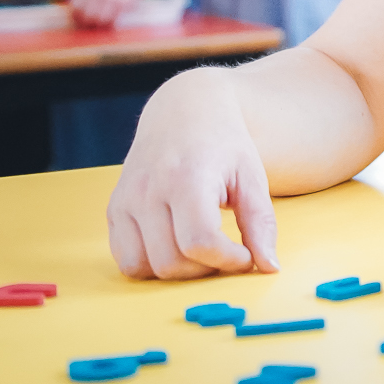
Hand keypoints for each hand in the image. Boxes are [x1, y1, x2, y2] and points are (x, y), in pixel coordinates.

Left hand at [68, 0, 152, 28]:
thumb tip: (83, 8)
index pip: (75, 6)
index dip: (76, 16)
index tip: (80, 21)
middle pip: (85, 15)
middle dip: (87, 23)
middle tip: (93, 26)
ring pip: (97, 20)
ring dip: (100, 25)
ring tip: (105, 25)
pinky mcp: (121, 2)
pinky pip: (111, 20)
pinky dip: (111, 25)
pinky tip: (114, 24)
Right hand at [105, 68, 279, 279]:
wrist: (183, 111)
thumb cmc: (223, 144)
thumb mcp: (251, 177)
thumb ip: (261, 223)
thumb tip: (269, 267)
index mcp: (187, 177)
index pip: (200, 241)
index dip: (228, 260)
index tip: (245, 256)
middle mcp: (148, 189)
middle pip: (171, 261)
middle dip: (205, 269)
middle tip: (227, 254)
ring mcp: (125, 200)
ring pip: (143, 267)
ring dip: (177, 272)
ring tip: (202, 251)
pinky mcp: (114, 209)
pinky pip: (126, 259)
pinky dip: (151, 265)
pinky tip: (176, 246)